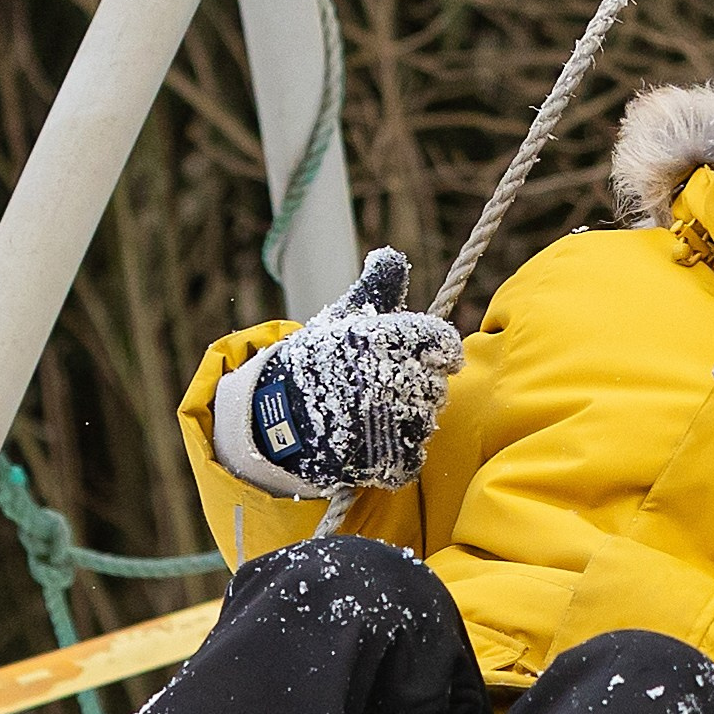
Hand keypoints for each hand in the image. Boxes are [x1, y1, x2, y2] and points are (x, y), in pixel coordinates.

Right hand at [238, 248, 461, 492]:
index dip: (441, 349)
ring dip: (411, 420)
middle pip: (437, 385)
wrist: (271, 414)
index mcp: (381, 338)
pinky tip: (382, 442)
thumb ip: (375, 289)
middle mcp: (385, 377)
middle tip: (392, 388)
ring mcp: (382, 421)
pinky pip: (411, 458)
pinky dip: (401, 455)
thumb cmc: (314, 361)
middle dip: (420, 386)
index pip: (442, 341)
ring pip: (426, 421)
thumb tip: (389, 255)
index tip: (433, 356)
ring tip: (381, 415)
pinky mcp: (374, 458)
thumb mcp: (342, 319)